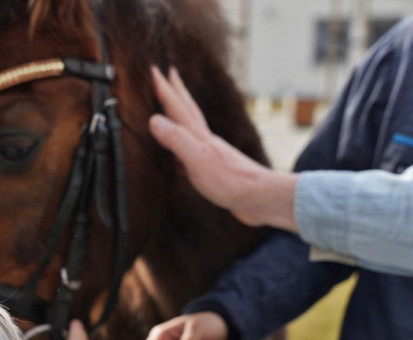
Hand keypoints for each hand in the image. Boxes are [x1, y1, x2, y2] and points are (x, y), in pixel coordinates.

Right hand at [149, 65, 298, 230]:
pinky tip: (181, 152)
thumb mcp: (197, 159)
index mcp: (199, 136)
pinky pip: (193, 150)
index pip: (177, 107)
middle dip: (177, 90)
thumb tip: (154, 119)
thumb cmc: (229, 181)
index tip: (153, 70)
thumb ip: (176, 139)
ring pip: (192, 127)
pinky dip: (184, 144)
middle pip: (188, 110)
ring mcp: (212, 153)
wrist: (259, 197)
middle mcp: (205, 140)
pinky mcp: (214, 169)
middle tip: (170, 72)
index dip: (164, 89)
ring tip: (175, 106)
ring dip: (181, 113)